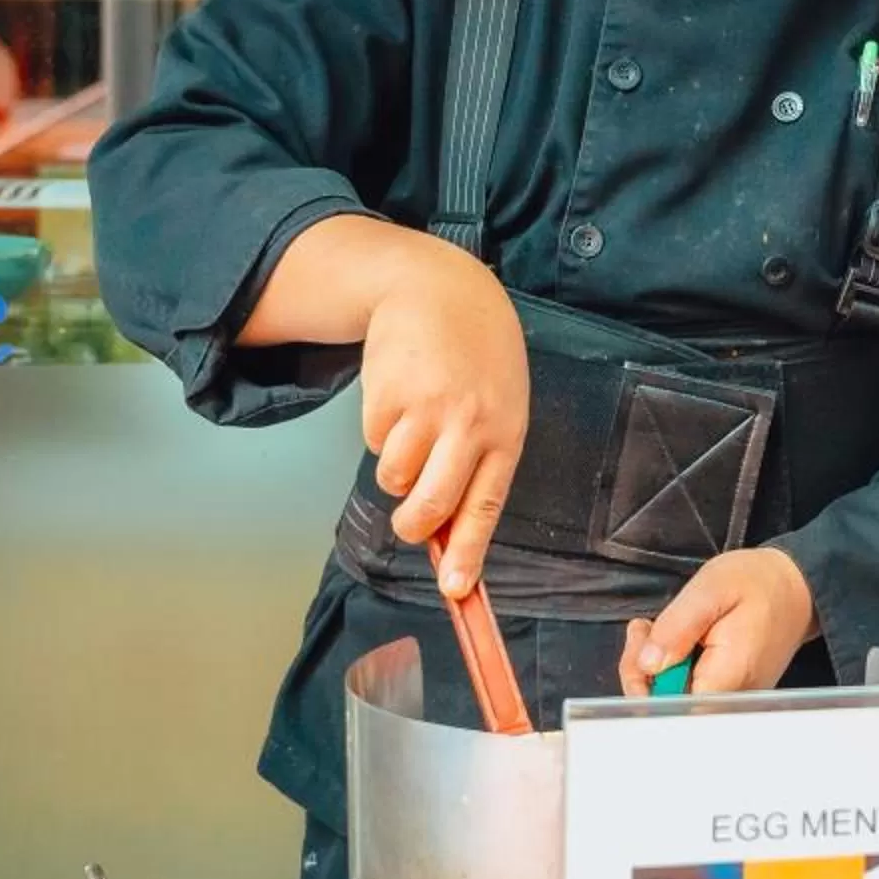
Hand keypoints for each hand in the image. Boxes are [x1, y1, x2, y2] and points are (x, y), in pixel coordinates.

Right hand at [360, 237, 528, 593]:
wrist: (441, 289)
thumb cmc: (478, 356)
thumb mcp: (499, 404)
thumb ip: (478, 461)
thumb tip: (449, 532)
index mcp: (506, 431)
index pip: (485, 505)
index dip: (467, 553)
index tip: (454, 590)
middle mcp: (470, 424)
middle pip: (430, 505)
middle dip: (412, 526)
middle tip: (406, 525)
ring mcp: (426, 408)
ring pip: (393, 476)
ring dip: (394, 466)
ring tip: (412, 428)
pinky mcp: (388, 393)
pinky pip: (372, 440)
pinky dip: (380, 428)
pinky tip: (400, 395)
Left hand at [619, 547, 819, 695]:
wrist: (798, 588)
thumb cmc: (760, 583)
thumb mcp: (711, 589)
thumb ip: (677, 627)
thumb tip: (648, 664)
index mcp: (727, 678)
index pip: (671, 710)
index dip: (642, 687)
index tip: (640, 649)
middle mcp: (731, 699)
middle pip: (667, 709)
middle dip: (641, 672)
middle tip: (643, 630)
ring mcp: (730, 699)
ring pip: (674, 700)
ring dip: (653, 667)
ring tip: (656, 628)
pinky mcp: (727, 693)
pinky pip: (688, 692)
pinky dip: (672, 668)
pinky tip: (672, 641)